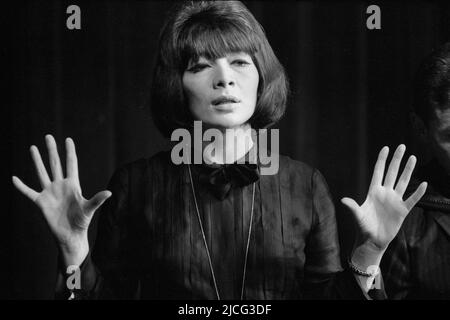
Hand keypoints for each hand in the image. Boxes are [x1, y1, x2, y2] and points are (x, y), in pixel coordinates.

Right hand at [12, 135, 110, 265]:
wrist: (70, 236)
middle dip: (52, 150)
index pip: (71, 163)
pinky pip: (28, 192)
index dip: (70, 151)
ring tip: (33, 147)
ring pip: (42, 173)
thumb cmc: (82, 222)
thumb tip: (109, 193)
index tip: (68, 139)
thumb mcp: (89, 209)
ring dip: (37, 161)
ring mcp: (50, 192)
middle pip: (56, 164)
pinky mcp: (41, 202)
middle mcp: (61, 185)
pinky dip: (21, 186)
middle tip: (48, 136)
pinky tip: (14, 178)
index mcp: (73, 185)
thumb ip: (97, 200)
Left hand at [341, 145, 426, 252]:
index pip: (378, 172)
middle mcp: (385, 193)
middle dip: (397, 160)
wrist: (372, 240)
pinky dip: (418, 193)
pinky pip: (412, 199)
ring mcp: (394, 201)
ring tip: (413, 158)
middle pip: (392, 173)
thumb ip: (353, 207)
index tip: (386, 148)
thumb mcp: (358, 216)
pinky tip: (424, 184)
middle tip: (402, 146)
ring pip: (403, 182)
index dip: (382, 160)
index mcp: (373, 192)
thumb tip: (343, 200)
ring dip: (408, 170)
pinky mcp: (402, 210)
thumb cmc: (363, 227)